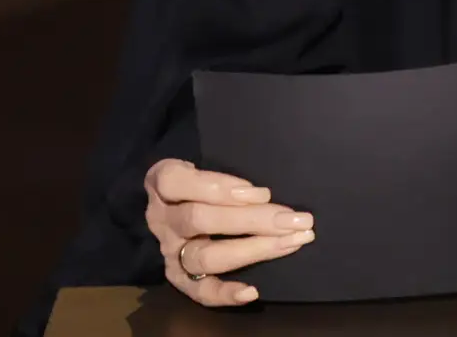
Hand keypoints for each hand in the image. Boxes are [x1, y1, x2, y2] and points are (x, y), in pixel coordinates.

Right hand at [143, 158, 315, 306]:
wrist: (177, 206)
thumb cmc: (201, 179)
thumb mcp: (203, 163)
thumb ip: (222, 173)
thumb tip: (265, 194)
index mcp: (162, 182)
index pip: (176, 181)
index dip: (218, 186)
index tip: (261, 192)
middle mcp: (161, 218)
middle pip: (199, 220)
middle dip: (251, 220)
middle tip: (295, 220)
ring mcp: (169, 251)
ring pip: (205, 255)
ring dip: (252, 250)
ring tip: (291, 243)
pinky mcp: (178, 278)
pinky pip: (198, 291)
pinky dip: (225, 294)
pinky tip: (252, 292)